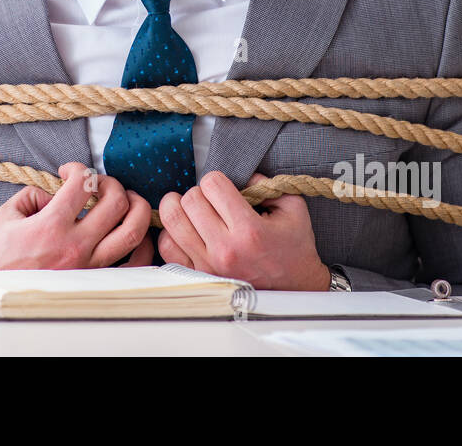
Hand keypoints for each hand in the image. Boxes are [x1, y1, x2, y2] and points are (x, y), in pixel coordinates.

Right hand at [0, 162, 153, 274]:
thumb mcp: (5, 215)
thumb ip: (33, 194)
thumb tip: (57, 192)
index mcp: (51, 227)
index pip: (83, 183)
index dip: (78, 168)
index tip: (68, 172)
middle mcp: (75, 246)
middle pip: (116, 201)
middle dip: (109, 182)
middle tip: (97, 184)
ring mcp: (89, 266)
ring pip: (132, 231)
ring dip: (135, 206)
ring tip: (125, 199)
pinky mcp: (96, 280)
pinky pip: (134, 264)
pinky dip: (142, 244)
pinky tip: (130, 230)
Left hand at [157, 171, 330, 290]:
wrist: (295, 288)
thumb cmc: (294, 248)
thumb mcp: (292, 207)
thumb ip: (266, 183)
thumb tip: (239, 172)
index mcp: (249, 229)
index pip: (212, 184)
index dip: (216, 180)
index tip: (223, 188)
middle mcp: (225, 248)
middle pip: (189, 200)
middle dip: (199, 192)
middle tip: (210, 200)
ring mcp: (208, 265)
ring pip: (172, 220)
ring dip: (180, 208)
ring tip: (193, 210)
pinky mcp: (198, 276)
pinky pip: (167, 247)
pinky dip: (171, 233)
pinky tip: (186, 230)